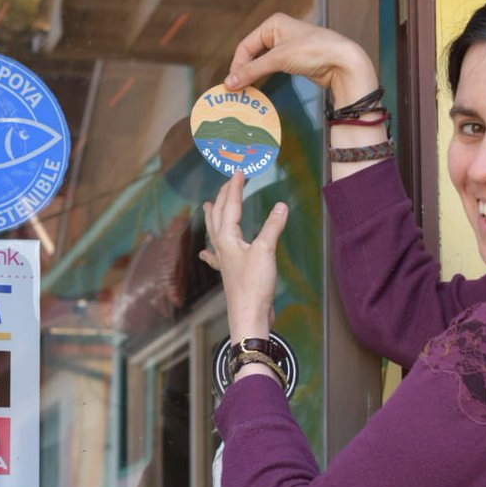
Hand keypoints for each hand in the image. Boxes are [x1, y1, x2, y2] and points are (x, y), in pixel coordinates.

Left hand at [199, 170, 286, 341]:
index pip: (231, 206)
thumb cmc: (254, 285)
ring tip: (207, 206)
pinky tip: (204, 252)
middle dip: (223, 197)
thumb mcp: (266, 251)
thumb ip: (272, 227)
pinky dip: (210, 250)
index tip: (239, 171)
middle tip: (227, 182)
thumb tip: (281, 206)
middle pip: (219, 216)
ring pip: (215, 233)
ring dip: (213, 217)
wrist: (249, 315)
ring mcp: (224, 260)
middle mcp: (222, 246)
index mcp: (228, 237)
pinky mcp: (229, 272)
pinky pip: (216, 256)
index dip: (236, 188)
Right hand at [225, 13, 377, 106]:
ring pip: (261, 61)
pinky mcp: (293, 59)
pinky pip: (272, 67)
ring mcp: (286, 46)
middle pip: (252, 53)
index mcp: (273, 24)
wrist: (342, 62)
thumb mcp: (279, 59)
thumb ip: (252, 71)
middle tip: (237, 89)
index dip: (237, 65)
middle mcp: (278, 32)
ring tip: (245, 90)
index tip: (232, 83)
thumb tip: (229, 82)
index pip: (246, 46)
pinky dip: (264, 76)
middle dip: (244, 70)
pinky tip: (259, 86)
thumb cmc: (313, 51)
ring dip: (253, 75)